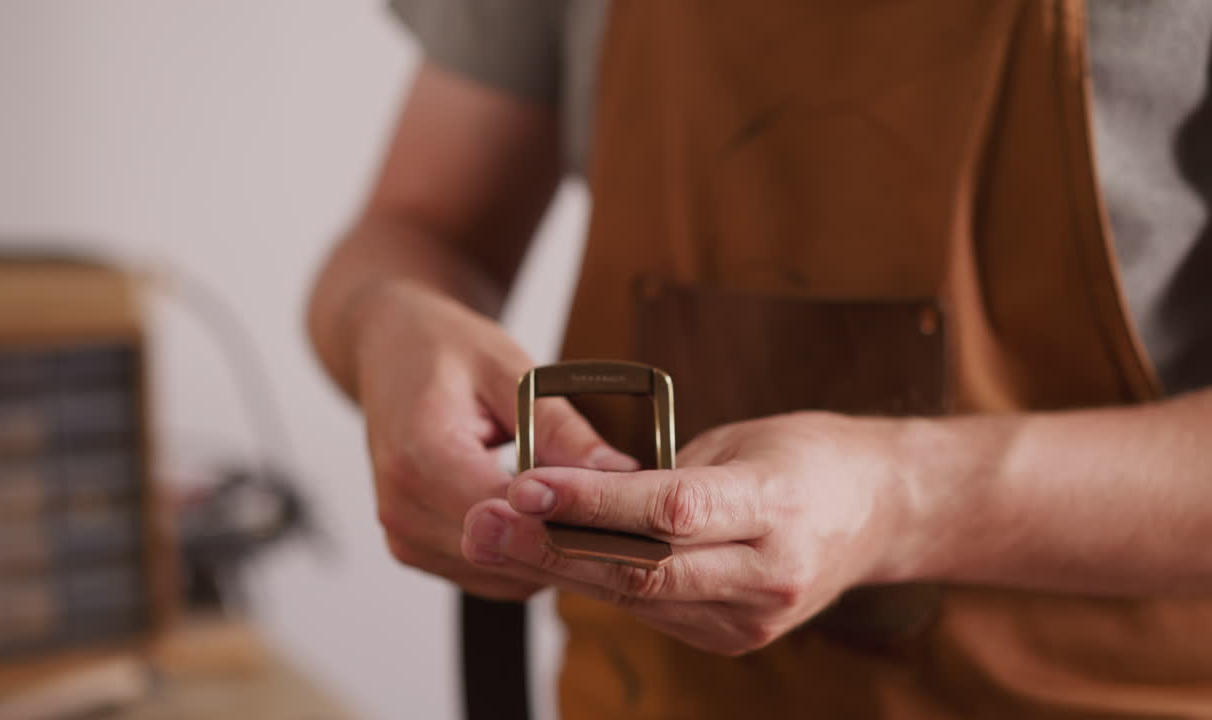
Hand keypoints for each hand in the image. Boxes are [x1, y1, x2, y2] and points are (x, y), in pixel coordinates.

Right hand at [354, 282, 636, 599]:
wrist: (389, 352)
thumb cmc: (445, 351)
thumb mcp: (510, 370)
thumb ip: (560, 429)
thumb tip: (623, 474)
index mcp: (420, 456)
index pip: (507, 516)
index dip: (571, 521)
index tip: (628, 513)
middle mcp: (403, 508)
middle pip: (506, 554)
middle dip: (570, 542)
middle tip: (629, 520)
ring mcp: (404, 535)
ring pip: (503, 575)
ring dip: (551, 555)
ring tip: (593, 515)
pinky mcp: (415, 547)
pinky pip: (489, 574)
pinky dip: (527, 557)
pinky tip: (554, 522)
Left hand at [460, 412, 919, 652]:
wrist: (880, 513)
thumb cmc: (810, 458)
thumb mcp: (743, 438)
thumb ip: (667, 472)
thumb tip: (580, 490)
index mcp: (777, 505)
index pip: (670, 511)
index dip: (593, 502)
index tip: (526, 485)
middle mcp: (768, 574)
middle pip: (643, 568)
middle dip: (553, 546)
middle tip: (484, 522)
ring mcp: (754, 619)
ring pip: (637, 597)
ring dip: (562, 568)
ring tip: (495, 536)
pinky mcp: (738, 640)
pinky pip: (652, 610)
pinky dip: (602, 583)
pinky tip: (552, 557)